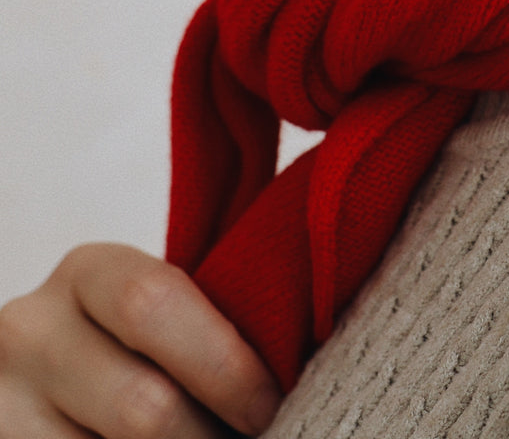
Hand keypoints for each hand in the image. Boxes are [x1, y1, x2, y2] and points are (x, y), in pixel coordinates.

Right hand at [0, 243, 281, 436]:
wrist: (52, 372)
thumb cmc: (134, 347)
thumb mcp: (158, 315)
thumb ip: (203, 323)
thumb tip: (294, 369)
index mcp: (87, 273)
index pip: (153, 303)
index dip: (225, 363)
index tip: (272, 404)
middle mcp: (31, 332)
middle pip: (142, 405)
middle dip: (211, 435)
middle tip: (258, 438)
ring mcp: (4, 404)